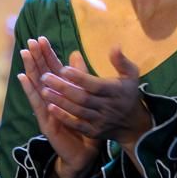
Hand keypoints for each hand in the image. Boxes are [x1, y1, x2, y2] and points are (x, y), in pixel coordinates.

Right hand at [18, 37, 98, 177]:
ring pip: (36, 86)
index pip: (51, 69)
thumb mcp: (84, 96)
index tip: (41, 38)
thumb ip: (80, 76)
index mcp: (60, 92)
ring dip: (30, 69)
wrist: (86, 151)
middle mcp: (50, 99)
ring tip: (25, 54)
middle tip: (29, 41)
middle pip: (41, 74)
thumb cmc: (84, 123)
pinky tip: (24, 78)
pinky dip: (30, 90)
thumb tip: (76, 53)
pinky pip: (37, 103)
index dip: (46, 54)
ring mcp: (46, 110)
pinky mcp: (46, 121)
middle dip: (36, 57)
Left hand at [38, 46, 152, 150]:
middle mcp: (106, 107)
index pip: (95, 85)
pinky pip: (77, 125)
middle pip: (83, 98)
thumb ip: (121, 61)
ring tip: (43, 90)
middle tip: (45, 77)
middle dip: (63, 88)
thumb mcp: (131, 75)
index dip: (79, 78)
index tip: (63, 69)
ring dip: (60, 101)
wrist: (133, 124)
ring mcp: (99, 120)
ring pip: (77, 111)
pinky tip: (50, 108)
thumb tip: (114, 46)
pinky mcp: (93, 131)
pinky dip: (63, 117)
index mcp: (114, 91)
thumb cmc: (128, 94)